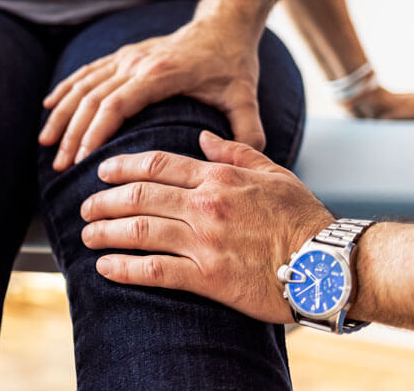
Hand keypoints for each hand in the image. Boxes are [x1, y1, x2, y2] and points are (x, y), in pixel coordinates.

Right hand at [40, 18, 264, 171]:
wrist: (223, 24)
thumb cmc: (232, 63)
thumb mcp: (245, 95)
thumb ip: (247, 129)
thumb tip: (249, 161)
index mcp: (161, 73)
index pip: (117, 104)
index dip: (95, 132)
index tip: (82, 160)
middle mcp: (136, 62)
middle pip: (92, 99)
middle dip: (73, 134)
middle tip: (60, 166)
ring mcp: (126, 58)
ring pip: (83, 86)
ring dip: (62, 115)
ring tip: (46, 145)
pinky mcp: (122, 56)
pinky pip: (85, 73)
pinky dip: (63, 90)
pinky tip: (47, 109)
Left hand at [79, 131, 332, 323]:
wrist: (328, 264)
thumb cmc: (303, 218)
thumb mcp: (273, 173)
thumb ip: (235, 152)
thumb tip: (203, 136)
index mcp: (219, 178)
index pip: (157, 165)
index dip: (122, 167)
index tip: (101, 171)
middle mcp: (206, 205)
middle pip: (140, 196)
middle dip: (104, 200)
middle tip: (85, 207)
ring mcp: (205, 241)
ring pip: (140, 230)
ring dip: (106, 232)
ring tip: (87, 235)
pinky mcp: (209, 278)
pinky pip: (155, 271)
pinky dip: (125, 269)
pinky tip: (105, 268)